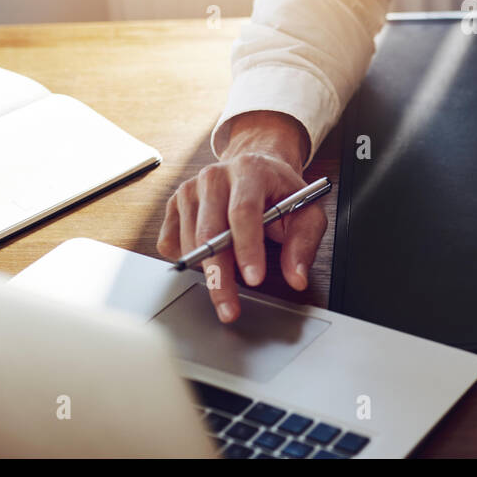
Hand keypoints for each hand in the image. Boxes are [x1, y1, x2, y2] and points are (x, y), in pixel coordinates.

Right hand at [157, 110, 321, 323]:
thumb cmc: (280, 191)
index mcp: (250, 170)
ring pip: (189, 241)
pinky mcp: (174, 205)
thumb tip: (296, 277)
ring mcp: (189, 189)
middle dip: (220, 276)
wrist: (256, 168)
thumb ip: (304, 243)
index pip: (244, 211)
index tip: (254, 279)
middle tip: (230, 308)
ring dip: (206, 271)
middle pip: (210, 231)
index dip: (247, 248)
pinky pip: (170, 243)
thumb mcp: (306, 211)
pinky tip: (208, 257)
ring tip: (229, 281)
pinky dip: (187, 259)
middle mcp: (214, 176)